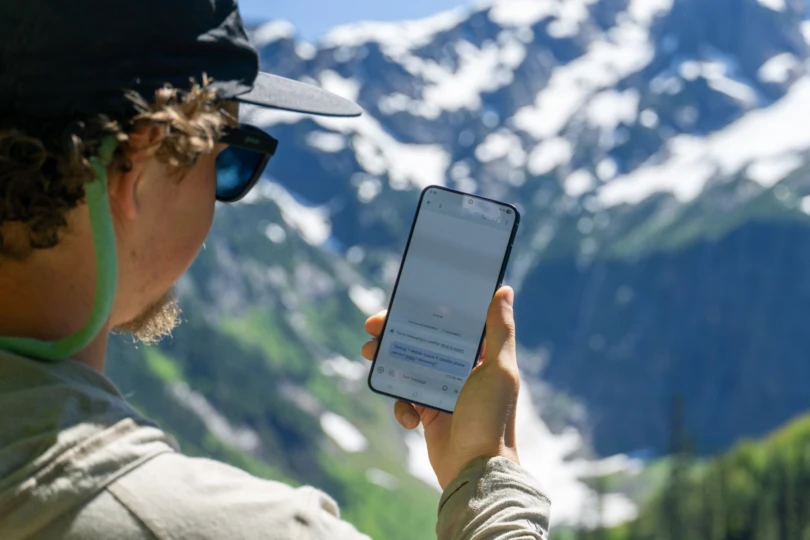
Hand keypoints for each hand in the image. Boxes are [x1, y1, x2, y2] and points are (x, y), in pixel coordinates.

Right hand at [361, 286, 519, 488]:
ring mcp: (444, 390)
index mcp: (482, 355)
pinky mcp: (429, 412)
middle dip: (396, 331)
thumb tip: (504, 289)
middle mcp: (463, 369)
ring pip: (409, 365)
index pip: (451, 322)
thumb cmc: (491, 419)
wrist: (475, 473)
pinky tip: (410, 418)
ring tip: (370, 354)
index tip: (402, 300)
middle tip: (372, 327)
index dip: (426, 308)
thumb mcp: (499, 370)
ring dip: (388, 359)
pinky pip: (406, 399)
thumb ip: (500, 331)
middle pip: (423, 340)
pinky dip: (402, 406)